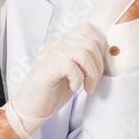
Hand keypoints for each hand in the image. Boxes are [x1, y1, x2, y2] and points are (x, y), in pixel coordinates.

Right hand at [3, 23, 105, 138]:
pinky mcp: (45, 68)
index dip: (100, 46)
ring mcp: (48, 54)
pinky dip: (78, 79)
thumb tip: (108, 54)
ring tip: (86, 87)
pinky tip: (73, 88)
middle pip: (90, 43)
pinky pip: (71, 66)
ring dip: (91, 74)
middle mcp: (55, 44)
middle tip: (92, 83)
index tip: (97, 65)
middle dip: (98, 66)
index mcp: (62, 42)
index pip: (88, 28)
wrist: (30, 109)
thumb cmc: (53, 92)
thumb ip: (85, 59)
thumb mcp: (73, 72)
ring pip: (83, 52)